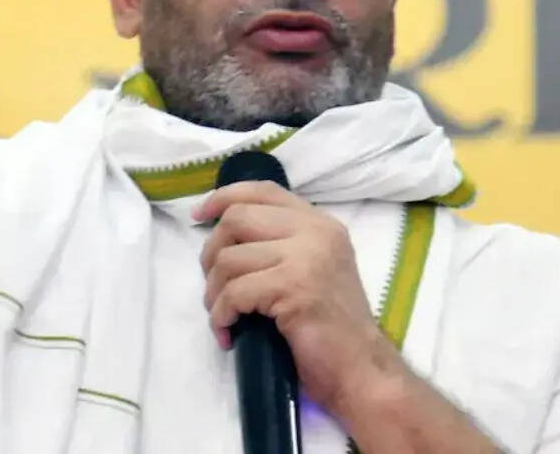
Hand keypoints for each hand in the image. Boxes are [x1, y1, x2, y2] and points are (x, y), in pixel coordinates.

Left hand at [194, 181, 394, 415]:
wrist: (360, 369)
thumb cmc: (330, 328)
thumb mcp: (313, 270)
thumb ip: (282, 244)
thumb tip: (224, 231)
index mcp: (320, 224)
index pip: (262, 191)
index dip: (224, 197)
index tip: (199, 215)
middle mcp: (316, 232)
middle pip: (237, 218)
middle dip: (212, 252)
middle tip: (214, 285)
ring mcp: (307, 257)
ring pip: (229, 258)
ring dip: (214, 292)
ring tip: (223, 316)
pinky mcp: (293, 286)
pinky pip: (234, 292)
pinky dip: (221, 316)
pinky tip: (227, 333)